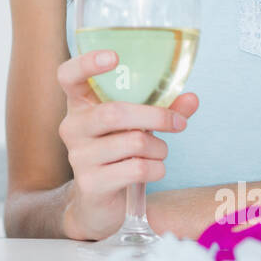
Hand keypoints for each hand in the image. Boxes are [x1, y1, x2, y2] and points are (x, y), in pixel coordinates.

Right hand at [57, 49, 198, 240]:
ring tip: (159, 153)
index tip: (115, 56)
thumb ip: (162, 110)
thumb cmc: (117, 154)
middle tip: (178, 124)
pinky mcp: (90, 183)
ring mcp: (78, 156)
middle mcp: (72, 127)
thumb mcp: (136, 127)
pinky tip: (153, 170)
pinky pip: (136, 169)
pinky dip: (156, 168)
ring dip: (159, 148)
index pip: (68, 75)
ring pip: (133, 142)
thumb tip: (192, 98)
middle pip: (115, 112)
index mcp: (79, 105)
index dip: (87, 62)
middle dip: (156, 117)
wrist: (97, 204)